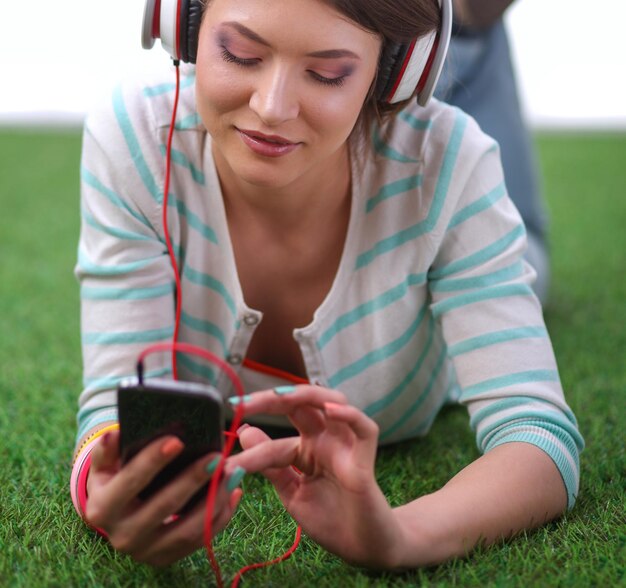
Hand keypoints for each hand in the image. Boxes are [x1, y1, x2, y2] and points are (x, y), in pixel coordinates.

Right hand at [85, 429, 242, 565]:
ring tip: (232, 472)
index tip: (178, 440)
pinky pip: (201, 539)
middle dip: (193, 479)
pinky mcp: (168, 557)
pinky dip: (221, 515)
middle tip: (217, 457)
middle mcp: (123, 535)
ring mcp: (147, 551)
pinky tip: (234, 491)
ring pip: (189, 529)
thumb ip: (106, 450)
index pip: (130, 482)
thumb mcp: (103, 466)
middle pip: (165, 507)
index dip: (153, 461)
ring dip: (215, 499)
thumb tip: (114, 434)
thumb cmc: (114, 481)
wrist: (115, 518)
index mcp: (104, 508)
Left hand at [228, 386, 405, 568]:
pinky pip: (364, 427)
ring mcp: (346, 445)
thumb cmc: (331, 519)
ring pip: (334, 402)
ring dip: (307, 396)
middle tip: (241, 404)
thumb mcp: (292, 492)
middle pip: (301, 405)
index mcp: (307, 448)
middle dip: (271, 399)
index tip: (222, 447)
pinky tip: (330, 410)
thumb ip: (271, 464)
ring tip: (279, 397)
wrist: (362, 549)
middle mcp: (326, 439)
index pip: (276, 436)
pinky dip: (349, 415)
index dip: (250, 441)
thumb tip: (243, 431)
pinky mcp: (365, 458)